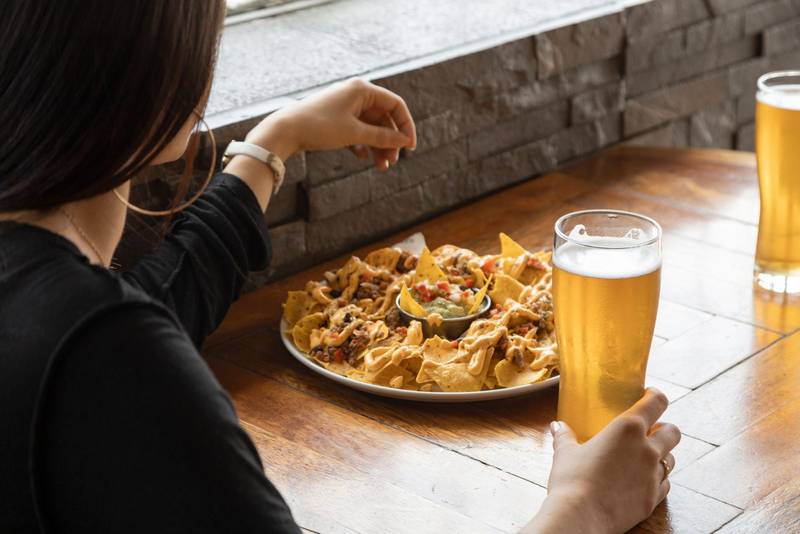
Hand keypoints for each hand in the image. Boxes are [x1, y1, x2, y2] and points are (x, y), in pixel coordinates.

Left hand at [246, 78, 416, 170]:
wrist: (285, 130)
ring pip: (371, 128)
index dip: (406, 126)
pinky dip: (363, 145)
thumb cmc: (319, 127)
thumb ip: (381, 137)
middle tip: (392, 162)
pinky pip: (358, 132)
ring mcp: (346, 107)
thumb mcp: (354, 133)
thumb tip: (404, 141)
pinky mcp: (337, 119)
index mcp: (362, 90)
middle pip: (384, 119)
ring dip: (378, 147)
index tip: (410, 147)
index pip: (395, 105)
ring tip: (380, 167)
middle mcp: (355, 95)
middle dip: (390, 141)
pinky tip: (362, 158)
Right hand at [524, 388, 680, 533]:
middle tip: (650, 431)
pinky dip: (657, 480)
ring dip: (662, 455)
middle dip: (665, 429)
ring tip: (644, 457)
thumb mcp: (565, 453)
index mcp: (627, 429)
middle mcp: (647, 449)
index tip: (649, 395)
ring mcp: (653, 475)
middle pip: (673, 432)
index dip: (656, 396)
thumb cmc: (571, 480)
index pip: (656, 402)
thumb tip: (557, 426)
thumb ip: (565, 436)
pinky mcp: (654, 498)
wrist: (581, 517)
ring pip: (671, 459)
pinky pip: (665, 484)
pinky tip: (642, 481)